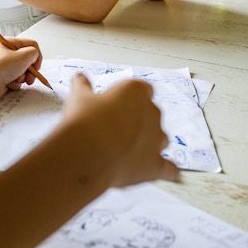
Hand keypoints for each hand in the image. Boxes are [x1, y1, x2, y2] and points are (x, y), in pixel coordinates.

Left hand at [0, 38, 41, 100]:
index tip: (37, 66)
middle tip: (30, 77)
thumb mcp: (24, 55)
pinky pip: (17, 81)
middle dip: (31, 71)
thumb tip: (35, 58)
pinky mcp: (4, 78)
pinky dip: (15, 83)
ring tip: (16, 79)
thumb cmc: (1, 66)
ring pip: (23, 72)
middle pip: (28, 61)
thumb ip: (34, 53)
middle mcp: (8, 54)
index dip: (37, 56)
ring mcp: (6, 67)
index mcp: (11, 43)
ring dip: (22, 78)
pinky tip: (8, 83)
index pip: (31, 46)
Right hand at [62, 74, 177, 186]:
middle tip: (114, 128)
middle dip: (137, 121)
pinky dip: (163, 169)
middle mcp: (152, 112)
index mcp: (136, 91)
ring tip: (126, 150)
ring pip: (160, 139)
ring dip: (148, 142)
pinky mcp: (155, 165)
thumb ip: (83, 86)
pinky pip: (168, 168)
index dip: (130, 98)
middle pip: (151, 114)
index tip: (116, 104)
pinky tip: (153, 169)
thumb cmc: (85, 120)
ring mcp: (156, 139)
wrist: (87, 153)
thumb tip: (79, 78)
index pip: (142, 89)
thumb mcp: (80, 97)